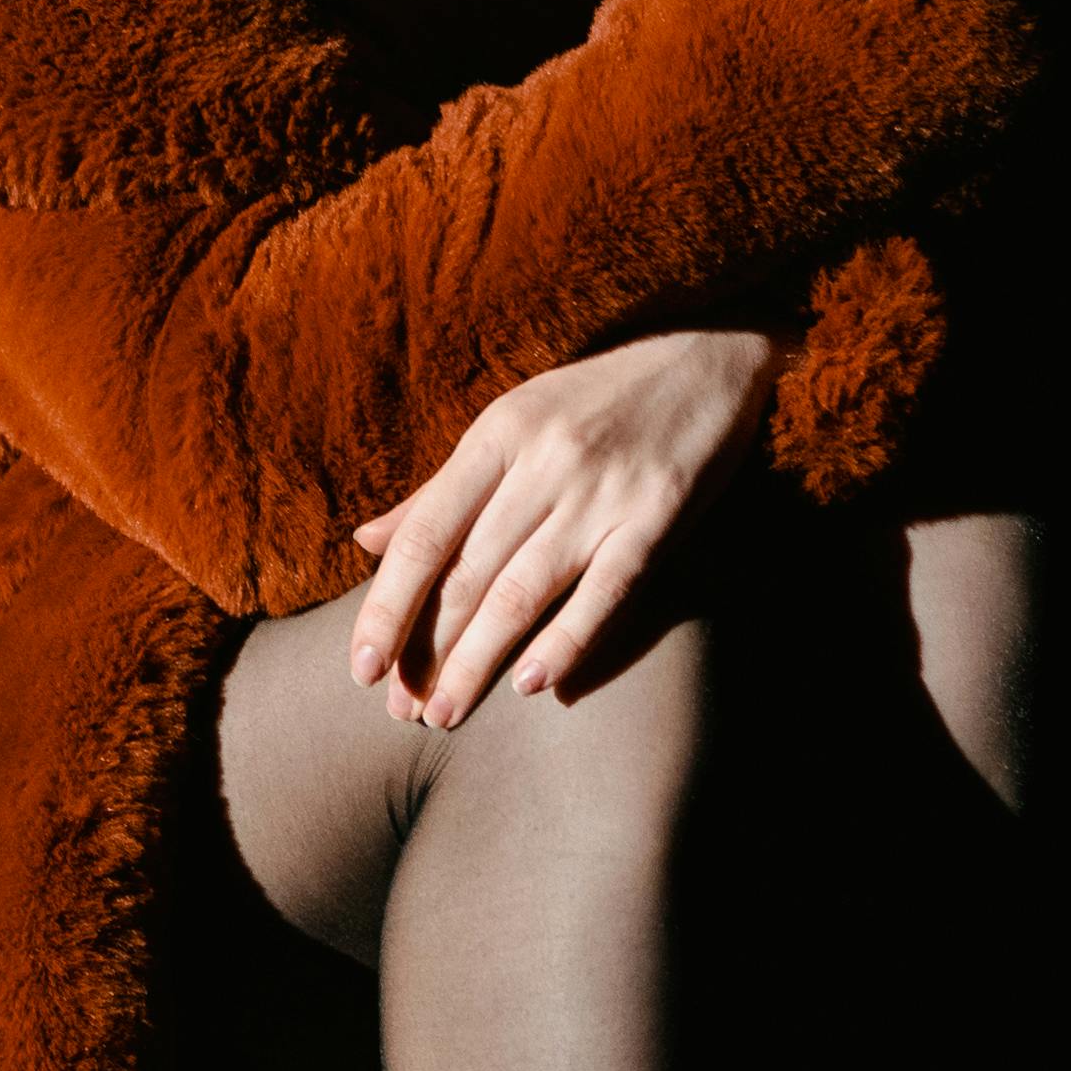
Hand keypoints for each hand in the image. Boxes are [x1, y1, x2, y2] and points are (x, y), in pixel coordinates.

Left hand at [346, 326, 780, 728]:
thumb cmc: (599, 398)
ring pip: (523, 591)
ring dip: (478, 662)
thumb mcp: (513, 422)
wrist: (710, 354)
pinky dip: (567, 641)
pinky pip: (605, 591)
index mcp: (498, 434)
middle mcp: (544, 462)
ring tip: (445, 716)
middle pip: (467, 573)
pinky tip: (532, 685)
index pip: (424, 536)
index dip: (387, 607)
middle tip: (401, 711)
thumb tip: (367, 542)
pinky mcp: (659, 515)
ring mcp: (603, 490)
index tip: (360, 667)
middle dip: (429, 651)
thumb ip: (442, 489)